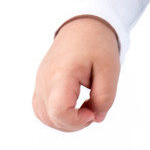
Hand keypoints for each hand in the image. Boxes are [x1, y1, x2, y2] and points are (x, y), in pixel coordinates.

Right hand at [33, 15, 120, 129]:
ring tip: (85, 108)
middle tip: (93, 109)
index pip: (59, 111)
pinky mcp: (40, 84)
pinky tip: (75, 107)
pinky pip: (42, 109)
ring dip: (66, 121)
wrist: (82, 26)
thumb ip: (105, 97)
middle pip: (51, 118)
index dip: (77, 120)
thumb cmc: (97, 45)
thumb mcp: (110, 69)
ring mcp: (39, 82)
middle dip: (75, 123)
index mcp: (61, 74)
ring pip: (45, 117)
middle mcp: (45, 80)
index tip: (92, 111)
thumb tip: (96, 119)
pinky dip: (58, 115)